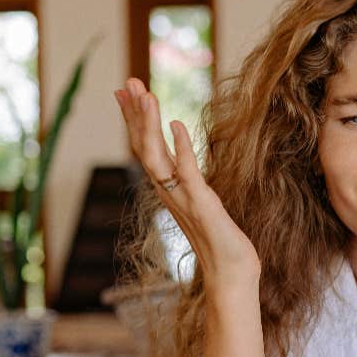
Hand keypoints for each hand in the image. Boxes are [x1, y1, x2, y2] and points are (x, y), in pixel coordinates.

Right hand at [114, 78, 259, 287]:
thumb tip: (183, 163)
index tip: (125, 93)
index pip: (146, 148)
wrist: (230, 275)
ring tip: (144, 94)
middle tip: (126, 81)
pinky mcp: (202, 204)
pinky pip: (187, 171)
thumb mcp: (202, 205)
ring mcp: (183, 198)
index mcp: (169, 190)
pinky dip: (181, 146)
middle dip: (135, 113)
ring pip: (156, 156)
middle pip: (143, 146)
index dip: (135, 119)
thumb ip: (191, 184)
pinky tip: (176, 123)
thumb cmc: (221, 243)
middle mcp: (169, 192)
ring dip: (148, 124)